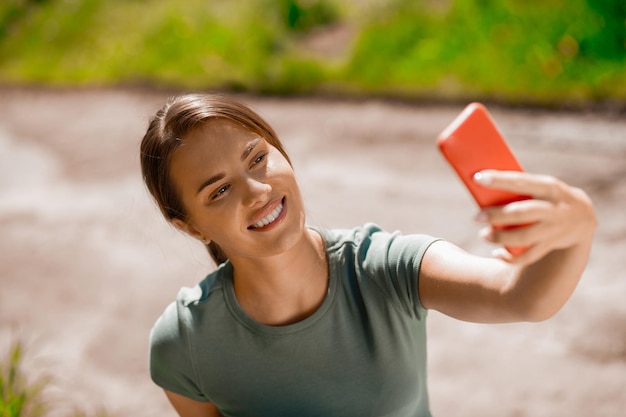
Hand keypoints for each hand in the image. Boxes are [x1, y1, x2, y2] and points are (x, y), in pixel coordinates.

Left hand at [473, 170, 596, 264]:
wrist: (582, 216)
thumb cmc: (548, 196)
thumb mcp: (541, 186)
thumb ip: (518, 187)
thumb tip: (479, 183)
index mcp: (549, 187)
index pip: (521, 182)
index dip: (499, 180)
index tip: (477, 178)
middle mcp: (553, 208)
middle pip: (522, 213)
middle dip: (497, 215)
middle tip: (476, 217)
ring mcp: (553, 229)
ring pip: (524, 237)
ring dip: (501, 237)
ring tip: (483, 235)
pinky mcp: (550, 245)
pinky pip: (528, 256)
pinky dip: (511, 258)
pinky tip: (497, 253)